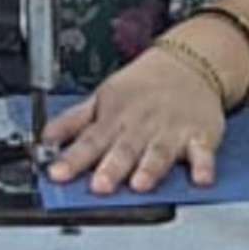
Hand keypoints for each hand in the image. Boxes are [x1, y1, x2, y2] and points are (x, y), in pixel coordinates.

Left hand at [42, 47, 225, 195]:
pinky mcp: (200, 136)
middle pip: (123, 150)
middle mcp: (141, 127)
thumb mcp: (101, 98)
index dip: (71, 160)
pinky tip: (200, 178)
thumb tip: (45, 139)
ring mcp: (171, 132)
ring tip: (140, 185)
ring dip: (150, 169)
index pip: (88, 141)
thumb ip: (73, 122)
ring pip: (159, 153)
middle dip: (111, 168)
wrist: (188, 63)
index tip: (57, 174)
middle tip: (99, 186)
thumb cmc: (141, 87)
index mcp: (114, 118)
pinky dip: (203, 166)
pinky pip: (203, 153)